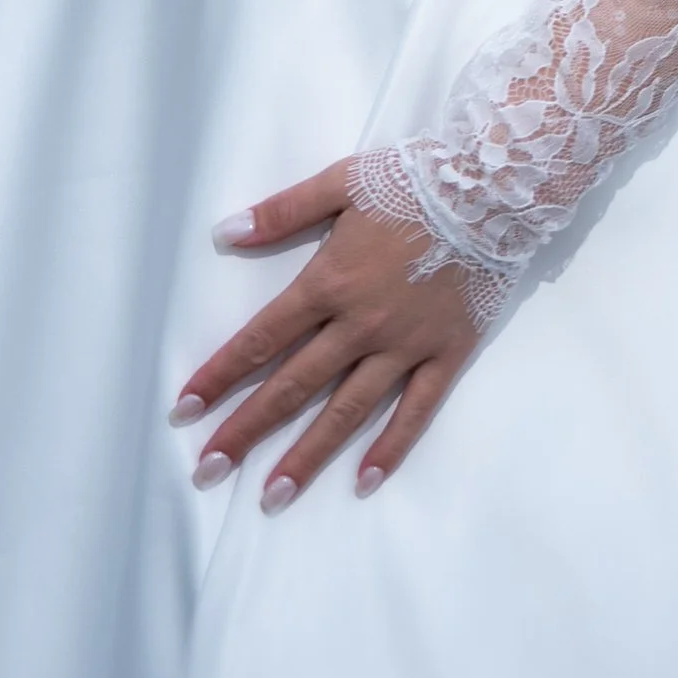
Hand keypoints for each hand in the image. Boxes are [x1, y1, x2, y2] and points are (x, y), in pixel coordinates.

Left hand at [173, 162, 482, 507]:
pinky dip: (391, 447)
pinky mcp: (446, 355)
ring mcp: (404, 347)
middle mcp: (360, 326)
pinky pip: (415, 411)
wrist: (492, 190)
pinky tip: (365, 481)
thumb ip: (282, 211)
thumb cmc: (412, 182)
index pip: (261, 339)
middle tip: (208, 469)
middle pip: (293, 386)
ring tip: (273, 495)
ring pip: (347, 411)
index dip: (220, 374)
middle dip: (247, 429)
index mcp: (329, 284)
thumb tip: (225, 233)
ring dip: (308, 455)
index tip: (185, 408)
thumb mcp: (340, 182)